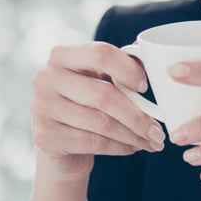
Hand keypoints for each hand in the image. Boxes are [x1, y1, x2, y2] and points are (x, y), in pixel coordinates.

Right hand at [30, 42, 165, 182]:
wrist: (58, 142)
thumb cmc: (85, 102)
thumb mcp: (98, 78)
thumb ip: (119, 65)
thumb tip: (146, 53)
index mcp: (62, 55)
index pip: (101, 54)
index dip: (128, 69)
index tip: (145, 87)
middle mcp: (46, 78)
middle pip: (104, 95)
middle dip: (137, 115)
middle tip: (159, 130)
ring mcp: (41, 108)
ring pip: (101, 123)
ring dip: (133, 135)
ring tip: (152, 141)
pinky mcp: (45, 137)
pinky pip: (93, 143)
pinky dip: (120, 147)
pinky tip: (132, 147)